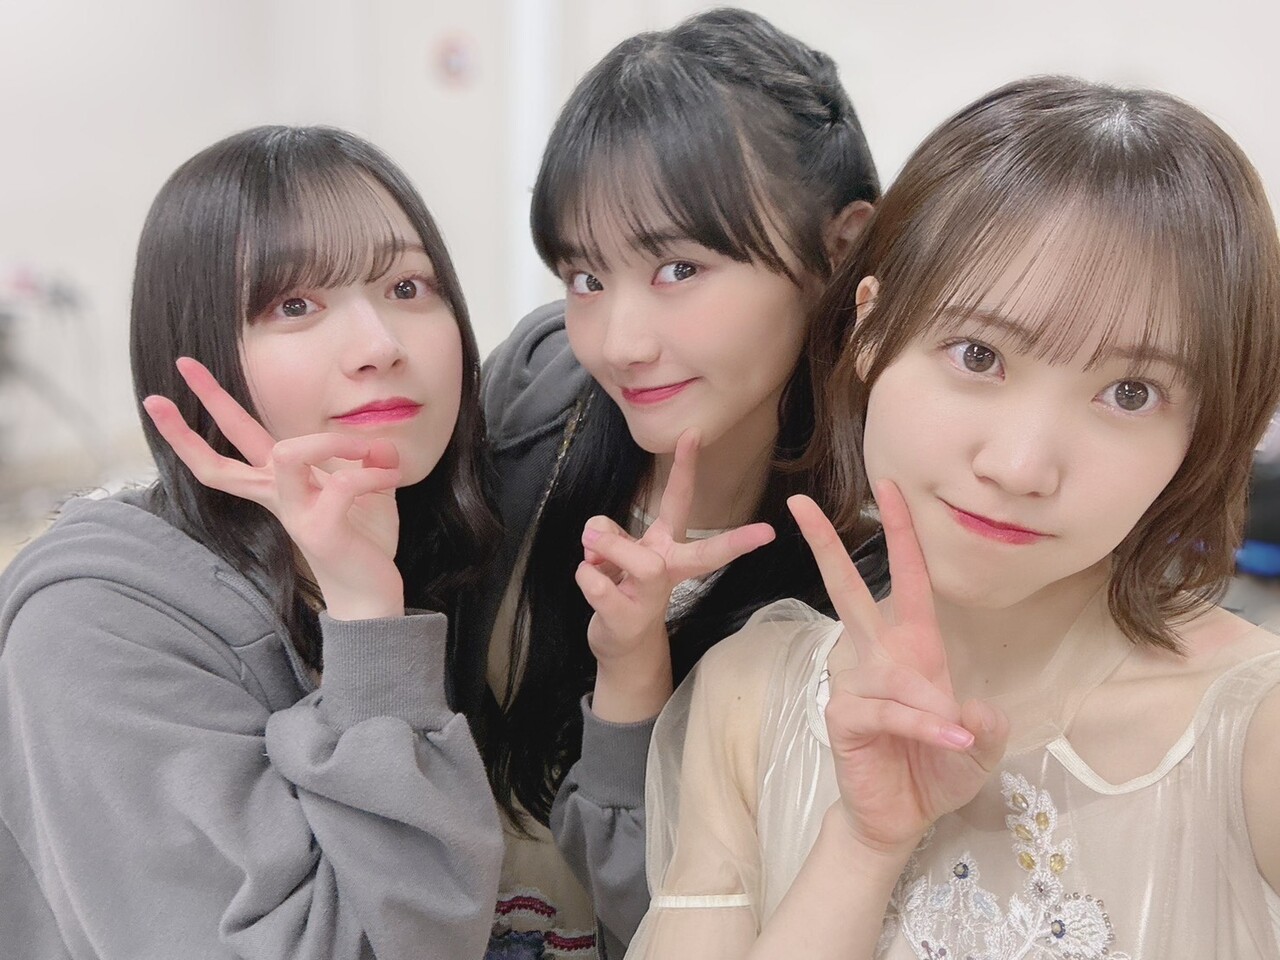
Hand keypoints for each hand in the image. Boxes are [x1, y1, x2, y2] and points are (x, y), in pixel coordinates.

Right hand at [143, 358, 404, 619]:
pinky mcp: (319, 530)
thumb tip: (378, 442)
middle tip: (182, 364)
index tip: (171, 380)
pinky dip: (373, 473)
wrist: (373, 592)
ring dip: (332, 442)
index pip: (231, 447)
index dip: (199, 418)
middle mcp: (278, 497)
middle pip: (222, 458)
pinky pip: (342, 484)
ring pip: (286, 454)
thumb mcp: (367, 487)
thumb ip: (367, 460)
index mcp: (280, 483)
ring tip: (369, 452)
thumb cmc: (363, 538)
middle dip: (206, 406)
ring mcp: (294, 514)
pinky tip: (389, 479)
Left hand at [575, 430, 775, 720]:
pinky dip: (585, 572)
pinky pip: (596, 579)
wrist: (622, 644)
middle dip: (727, 540)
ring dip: (609, 545)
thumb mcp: (615, 550)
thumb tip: (596, 535)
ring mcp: (651, 598)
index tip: (765, 519)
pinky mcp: (625, 618)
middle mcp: (669, 571)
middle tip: (762, 533)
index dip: (728, 518)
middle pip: (701, 554)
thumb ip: (608, 533)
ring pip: (637, 557)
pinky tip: (591, 581)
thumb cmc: (624, 586)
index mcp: (671, 549)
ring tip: (594, 553)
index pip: (696, 522)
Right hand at [788, 481, 1007, 855]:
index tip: (888, 487)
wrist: (901, 819)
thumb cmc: (937, 772)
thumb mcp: (980, 750)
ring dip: (925, 702)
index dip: (901, 535)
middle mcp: (880, 658)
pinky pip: (885, 710)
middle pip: (849, 591)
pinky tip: (947, 740)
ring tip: (957, 738)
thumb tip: (972, 707)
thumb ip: (985, 727)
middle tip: (799, 504)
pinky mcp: (844, 717)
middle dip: (825, 546)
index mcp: (914, 648)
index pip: (908, 580)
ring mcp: (856, 685)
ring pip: (886, 669)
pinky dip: (919, 725)